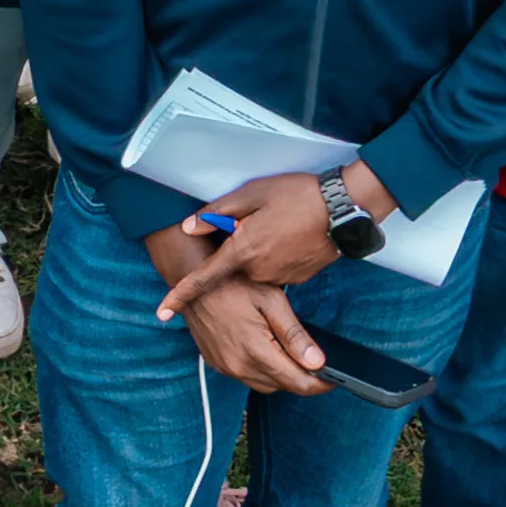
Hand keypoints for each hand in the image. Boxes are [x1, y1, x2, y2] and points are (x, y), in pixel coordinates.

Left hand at [147, 171, 346, 318]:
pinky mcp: (297, 278)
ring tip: (281, 222)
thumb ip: (217, 213)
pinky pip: (276, 268)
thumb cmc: (297, 196)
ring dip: (260, 248)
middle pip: (235, 265)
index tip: (162, 312)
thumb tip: (191, 226)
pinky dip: (277, 254)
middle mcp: (257, 271)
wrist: (343, 209)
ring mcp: (279, 278)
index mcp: (241, 252)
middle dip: (240, 245)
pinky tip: (292, 234)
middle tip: (262, 218)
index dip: (180, 295)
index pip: (203, 278)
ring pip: (256, 266)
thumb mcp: (251, 194)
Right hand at [181, 274, 329, 393]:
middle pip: (281, 387)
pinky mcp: (217, 363)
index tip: (334, 380)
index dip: (319, 384)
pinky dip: (262, 371)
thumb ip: (294, 336)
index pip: (296, 382)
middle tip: (315, 361)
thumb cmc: (233, 284)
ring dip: (281, 376)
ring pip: (264, 385)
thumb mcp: (271, 302)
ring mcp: (225, 367)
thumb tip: (317, 363)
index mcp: (255, 351)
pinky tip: (268, 351)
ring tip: (292, 354)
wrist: (191, 281)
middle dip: (301, 379)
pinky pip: (247, 377)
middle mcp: (238, 366)